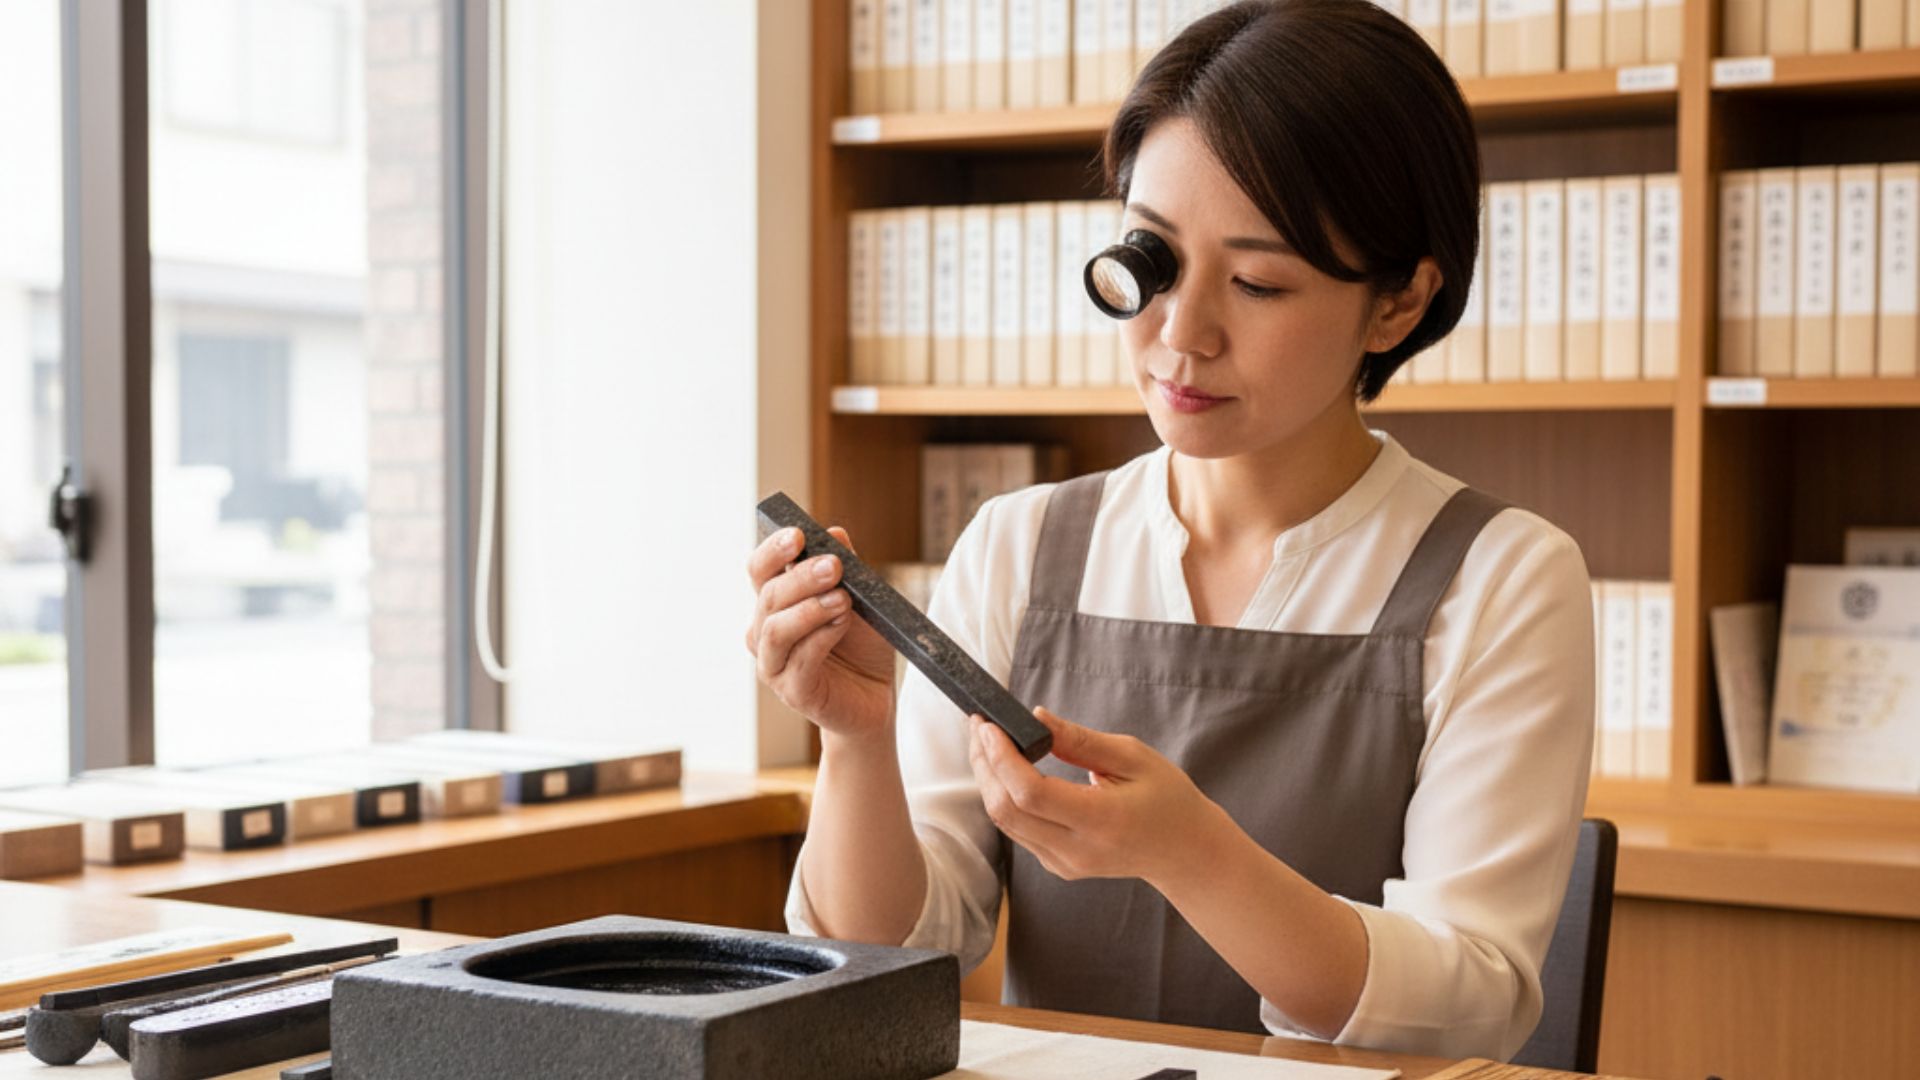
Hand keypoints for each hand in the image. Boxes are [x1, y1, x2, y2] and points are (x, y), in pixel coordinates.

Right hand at [745, 525, 896, 742]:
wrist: (875, 696)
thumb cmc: (862, 646)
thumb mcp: (860, 599)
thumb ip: (846, 568)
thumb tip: (834, 532)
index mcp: (775, 604)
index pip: (760, 570)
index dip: (773, 550)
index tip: (798, 534)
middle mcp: (765, 633)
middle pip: (768, 596)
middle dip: (802, 577)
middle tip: (835, 566)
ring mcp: (774, 665)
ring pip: (775, 629)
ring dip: (810, 609)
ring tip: (843, 599)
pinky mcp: (793, 691)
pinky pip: (799, 660)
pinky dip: (821, 637)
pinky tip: (842, 623)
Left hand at [967, 706, 1231, 887]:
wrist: (1184, 851)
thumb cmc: (1166, 797)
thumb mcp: (1133, 757)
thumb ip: (1080, 740)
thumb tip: (1035, 718)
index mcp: (1101, 820)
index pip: (1031, 793)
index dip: (1001, 758)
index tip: (988, 726)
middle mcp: (1077, 849)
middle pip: (1006, 810)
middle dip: (984, 765)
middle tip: (980, 727)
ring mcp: (1065, 863)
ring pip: (1005, 822)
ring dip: (989, 780)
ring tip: (987, 742)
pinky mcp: (1058, 866)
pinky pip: (1018, 831)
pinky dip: (1004, 797)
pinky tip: (1007, 770)